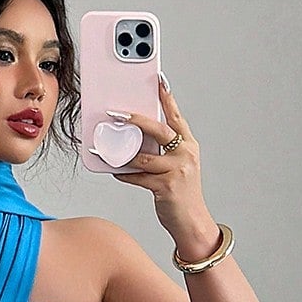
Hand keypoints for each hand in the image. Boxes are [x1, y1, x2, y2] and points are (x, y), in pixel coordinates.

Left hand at [108, 73, 217, 256]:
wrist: (192, 222)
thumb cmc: (181, 194)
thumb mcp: (177, 167)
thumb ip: (162, 151)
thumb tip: (135, 139)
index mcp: (188, 145)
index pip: (176, 116)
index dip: (167, 97)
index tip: (158, 79)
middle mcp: (185, 154)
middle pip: (158, 130)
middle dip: (135, 119)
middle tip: (117, 113)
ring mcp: (177, 170)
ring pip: (144, 157)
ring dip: (123, 154)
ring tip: (108, 150)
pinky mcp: (166, 187)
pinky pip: (139, 176)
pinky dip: (125, 174)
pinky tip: (116, 171)